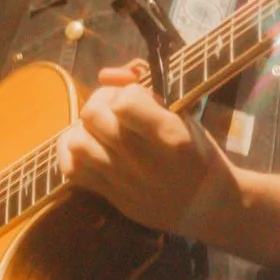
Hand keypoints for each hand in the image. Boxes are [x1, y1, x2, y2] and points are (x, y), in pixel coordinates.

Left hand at [61, 61, 238, 242]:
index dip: (126, 92)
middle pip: (93, 116)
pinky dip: (72, 155)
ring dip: (86, 130)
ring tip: (102, 131)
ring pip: (77, 141)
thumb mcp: (184, 117)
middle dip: (102, 103)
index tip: (138, 98)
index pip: (124, 102)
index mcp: (169, 136)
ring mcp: (123, 180)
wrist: (207, 205)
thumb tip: (106, 74)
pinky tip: (89, 148)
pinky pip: (72, 170)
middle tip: (116, 110)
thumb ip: (147, 93)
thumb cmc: (198, 153)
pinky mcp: (111, 196)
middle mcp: (143, 159)